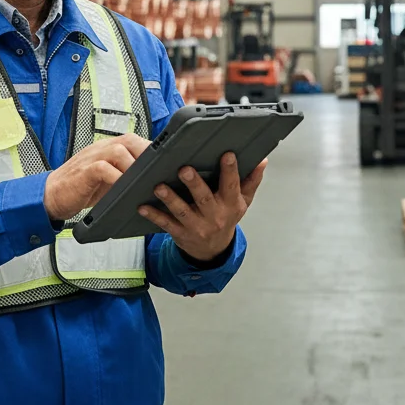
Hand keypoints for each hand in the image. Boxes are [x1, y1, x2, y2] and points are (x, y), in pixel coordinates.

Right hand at [44, 134, 150, 221]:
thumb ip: (124, 174)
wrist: (51, 195)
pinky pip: (103, 168)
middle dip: (147, 155)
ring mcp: (92, 157)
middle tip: (158, 172)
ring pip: (118, 151)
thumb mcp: (107, 179)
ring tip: (143, 182)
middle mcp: (101, 148)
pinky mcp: (84, 171)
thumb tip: (151, 182)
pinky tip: (123, 188)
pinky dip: (116, 177)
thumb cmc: (82, 188)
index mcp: (108, 148)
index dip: (151, 150)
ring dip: (133, 166)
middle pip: (130, 140)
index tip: (166, 162)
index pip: (134, 141)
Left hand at [138, 154, 266, 262]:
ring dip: (170, 199)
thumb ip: (251, 181)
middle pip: (204, 198)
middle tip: (184, 169)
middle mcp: (214, 216)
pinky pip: (166, 224)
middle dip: (194, 184)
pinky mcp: (180, 233)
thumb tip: (262, 161)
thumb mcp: (243, 202)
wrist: (213, 250)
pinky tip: (142, 206)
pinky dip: (154, 215)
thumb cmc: (226, 218)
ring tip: (159, 186)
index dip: (231, 170)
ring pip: (182, 211)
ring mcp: (196, 226)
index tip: (226, 154)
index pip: (232, 185)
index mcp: (230, 204)